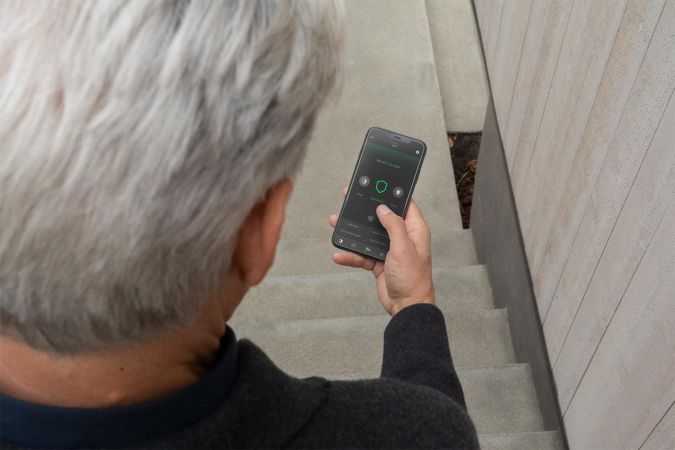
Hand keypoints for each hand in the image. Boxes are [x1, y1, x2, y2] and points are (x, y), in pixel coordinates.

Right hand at [329, 188, 434, 315]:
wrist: (407, 307)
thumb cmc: (413, 279)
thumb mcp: (403, 247)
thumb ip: (394, 226)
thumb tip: (383, 209)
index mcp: (414, 230)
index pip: (404, 205)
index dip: (392, 194)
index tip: (378, 184)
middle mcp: (402, 238)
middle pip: (381, 218)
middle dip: (365, 211)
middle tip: (349, 199)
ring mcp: (390, 250)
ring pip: (368, 236)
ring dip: (353, 232)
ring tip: (336, 222)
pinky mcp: (379, 263)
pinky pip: (362, 255)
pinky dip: (351, 255)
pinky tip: (339, 255)